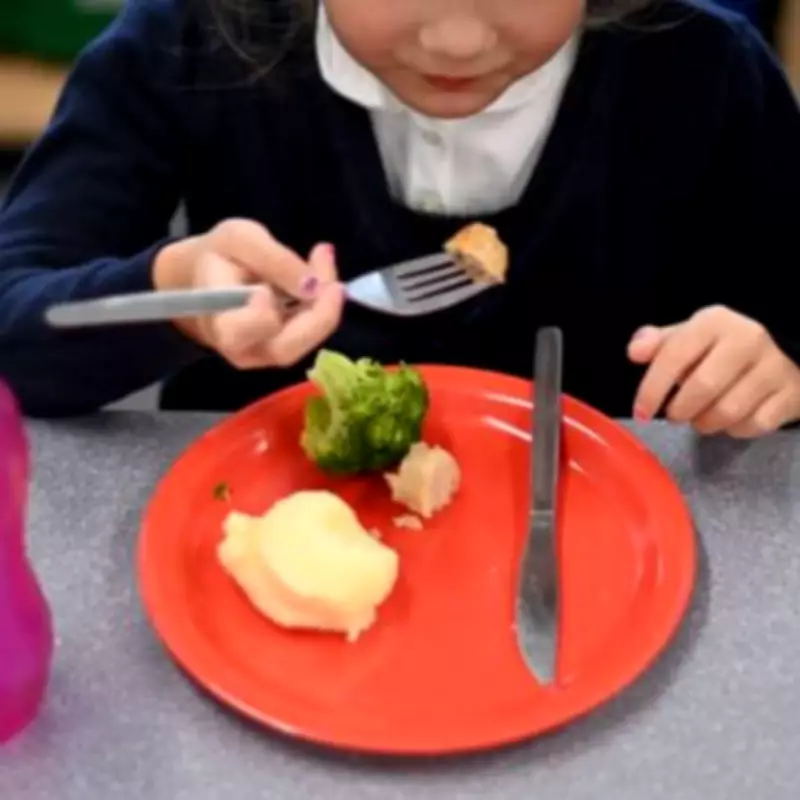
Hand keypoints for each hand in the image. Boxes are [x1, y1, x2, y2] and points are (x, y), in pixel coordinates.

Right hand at [153, 219, 343, 368]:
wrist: (210, 276)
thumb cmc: (219, 255)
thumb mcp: (240, 238)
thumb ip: (273, 260)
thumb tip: (312, 286)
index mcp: (218, 323)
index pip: (238, 333)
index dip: (258, 316)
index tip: (266, 289)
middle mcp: (243, 349)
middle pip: (284, 349)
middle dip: (316, 312)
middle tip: (326, 264)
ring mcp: (267, 354)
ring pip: (308, 341)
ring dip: (326, 300)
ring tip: (322, 257)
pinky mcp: (287, 347)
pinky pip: (314, 331)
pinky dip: (326, 300)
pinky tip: (321, 267)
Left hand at [627, 305, 799, 437]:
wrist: (781, 350)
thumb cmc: (720, 348)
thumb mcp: (688, 337)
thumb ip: (658, 344)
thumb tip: (635, 351)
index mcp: (715, 322)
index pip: (674, 356)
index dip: (652, 389)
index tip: (641, 412)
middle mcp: (748, 340)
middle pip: (703, 387)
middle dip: (680, 410)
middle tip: (674, 415)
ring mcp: (774, 367)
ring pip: (728, 412)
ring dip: (705, 423)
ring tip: (700, 417)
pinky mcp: (792, 394)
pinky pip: (754, 425)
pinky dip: (734, 430)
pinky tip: (729, 420)